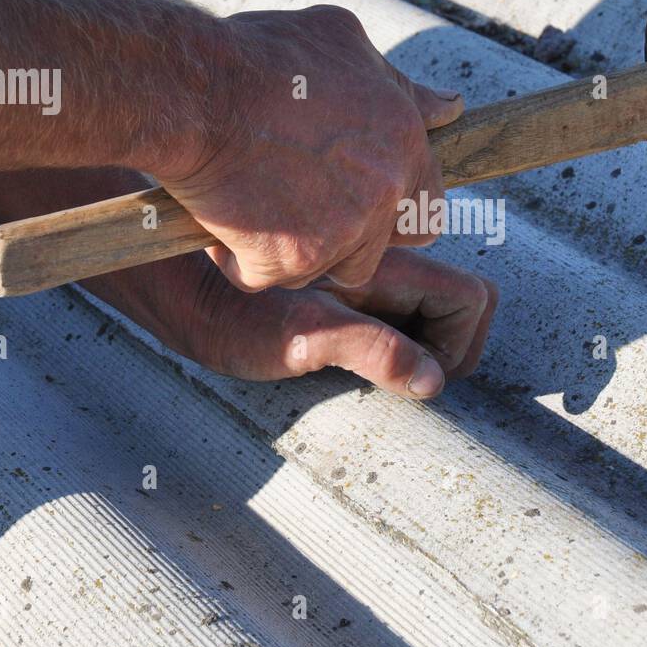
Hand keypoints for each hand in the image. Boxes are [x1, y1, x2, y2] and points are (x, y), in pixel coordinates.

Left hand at [152, 248, 497, 398]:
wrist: (177, 285)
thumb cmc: (229, 314)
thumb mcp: (298, 339)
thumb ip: (369, 349)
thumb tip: (431, 380)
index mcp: (385, 270)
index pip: (469, 297)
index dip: (460, 341)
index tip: (423, 373)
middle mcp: (383, 267)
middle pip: (462, 297)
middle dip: (452, 342)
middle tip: (406, 374)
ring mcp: (367, 277)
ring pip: (430, 301)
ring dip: (424, 339)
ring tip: (379, 365)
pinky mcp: (345, 291)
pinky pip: (396, 307)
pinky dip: (397, 333)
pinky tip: (355, 352)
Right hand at [156, 5, 463, 292]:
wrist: (193, 92)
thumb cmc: (259, 58)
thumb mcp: (342, 41)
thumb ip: (401, 86)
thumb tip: (449, 106)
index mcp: (404, 141)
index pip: (427, 200)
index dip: (389, 202)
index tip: (348, 192)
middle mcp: (384, 190)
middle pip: (382, 244)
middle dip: (350, 238)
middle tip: (302, 208)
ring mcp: (343, 232)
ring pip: (329, 266)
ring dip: (297, 250)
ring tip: (258, 207)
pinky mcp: (294, 261)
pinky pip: (268, 275)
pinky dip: (242, 258)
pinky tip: (221, 217)